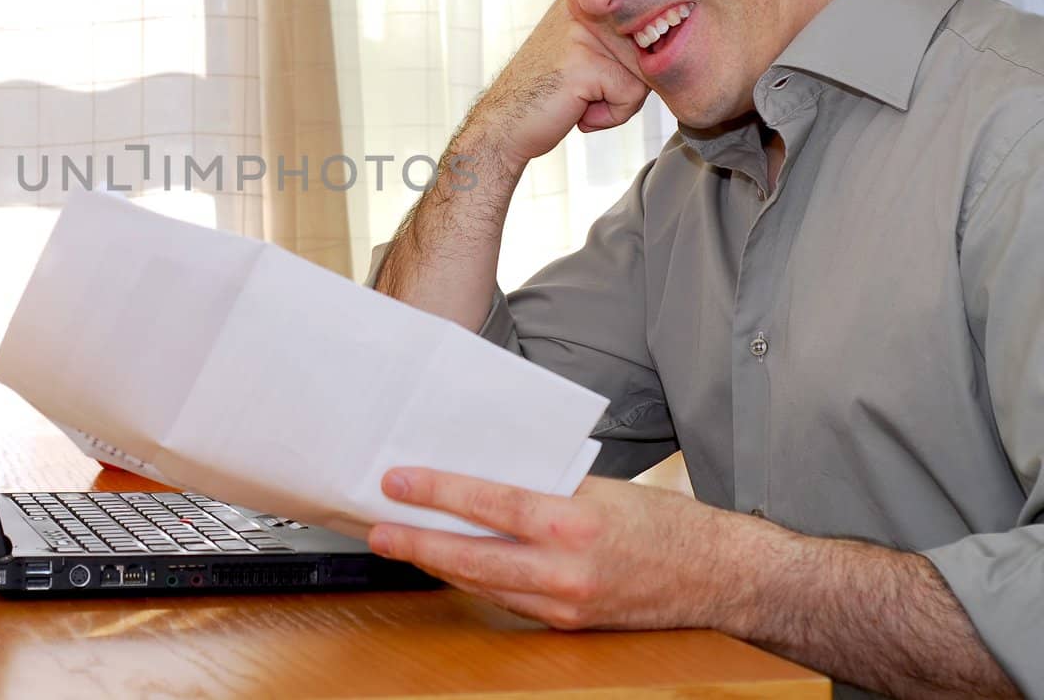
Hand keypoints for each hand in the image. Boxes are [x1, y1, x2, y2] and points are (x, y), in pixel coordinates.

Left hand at [367, 469, 729, 630]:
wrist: (718, 576)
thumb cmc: (664, 523)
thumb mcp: (601, 488)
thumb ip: (544, 484)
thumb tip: (484, 472)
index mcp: (574, 521)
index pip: (488, 503)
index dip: (436, 492)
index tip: (397, 482)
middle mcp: (565, 570)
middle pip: (471, 556)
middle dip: (416, 541)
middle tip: (377, 527)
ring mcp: (564, 604)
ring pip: (482, 583)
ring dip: (437, 564)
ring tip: (401, 545)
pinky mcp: (567, 624)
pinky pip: (507, 600)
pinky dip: (475, 581)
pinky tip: (450, 567)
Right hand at [469, 0, 649, 173]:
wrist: (502, 124)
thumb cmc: (549, 93)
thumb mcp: (587, 52)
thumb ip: (624, 39)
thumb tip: (679, 41)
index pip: (648, 20)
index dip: (633, 57)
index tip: (597, 70)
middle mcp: (586, 5)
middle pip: (649, 48)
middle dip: (626, 83)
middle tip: (585, 90)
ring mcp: (585, 33)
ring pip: (645, 73)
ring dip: (619, 101)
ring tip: (579, 100)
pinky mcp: (586, 64)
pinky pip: (630, 97)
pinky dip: (609, 116)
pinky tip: (576, 111)